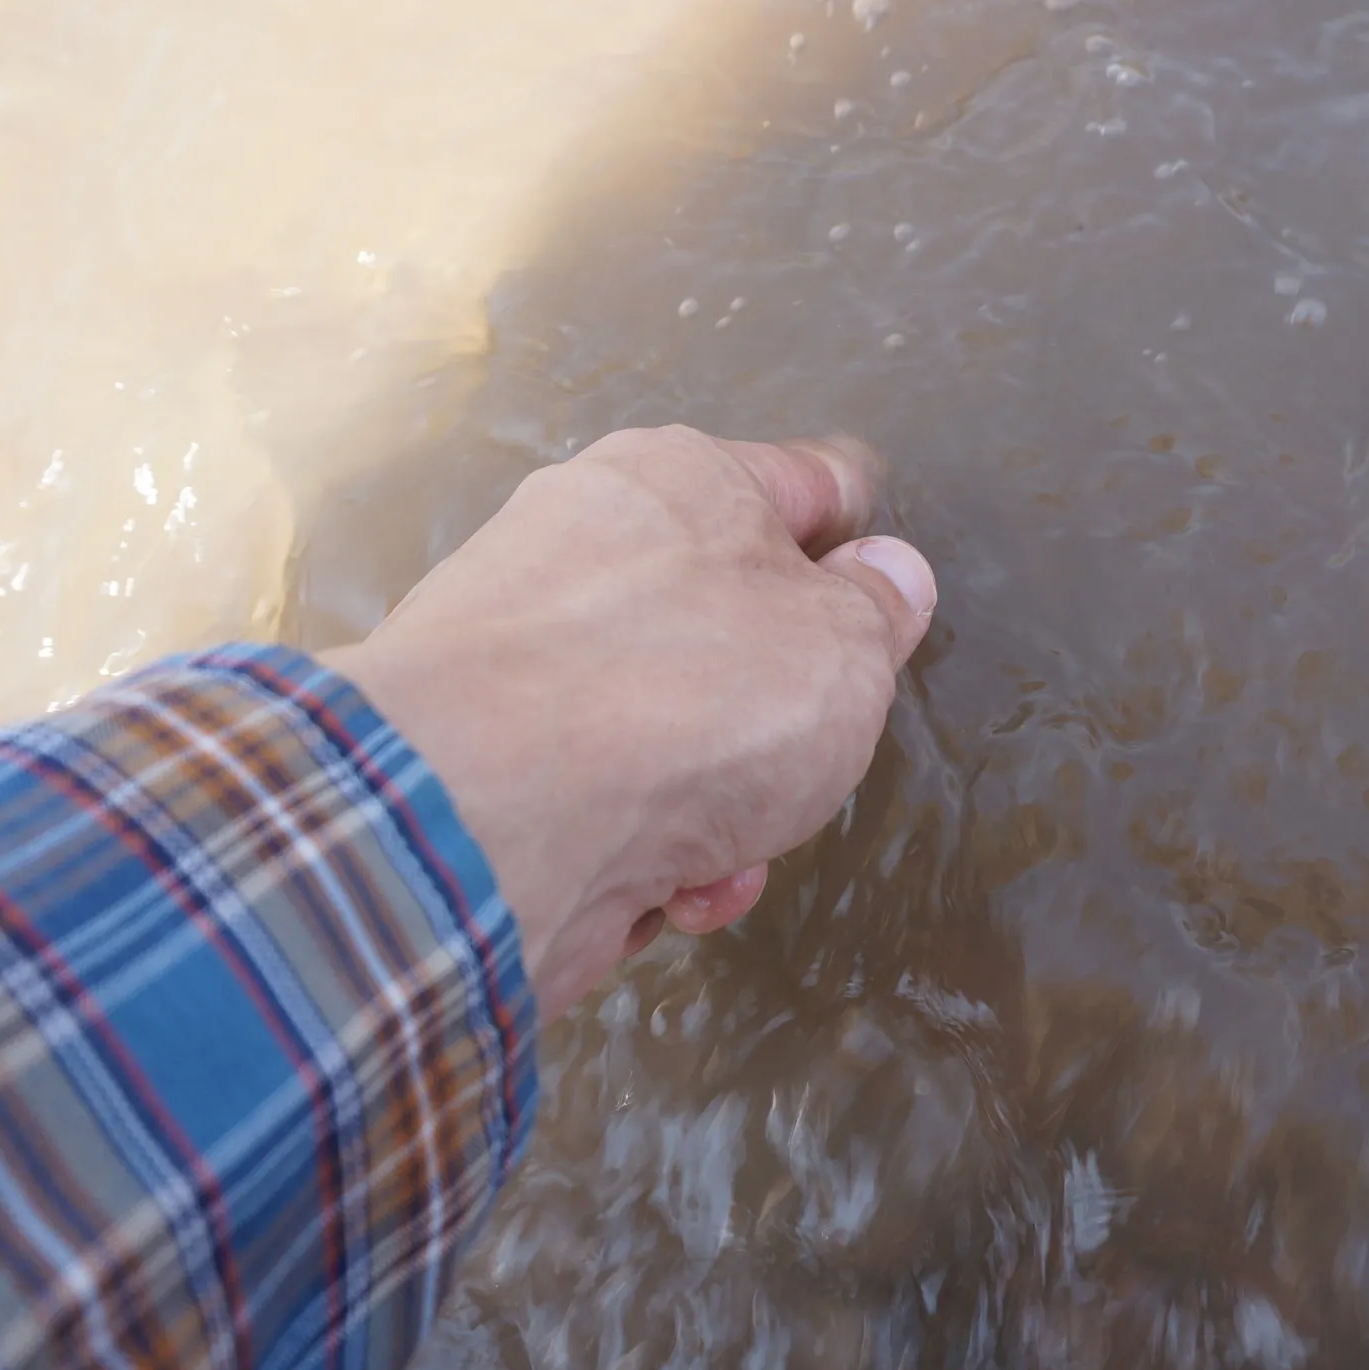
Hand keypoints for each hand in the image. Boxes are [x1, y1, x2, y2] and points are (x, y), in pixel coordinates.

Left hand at [321, 426, 936, 1015]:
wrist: (488, 816)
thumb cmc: (690, 698)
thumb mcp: (844, 650)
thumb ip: (879, 613)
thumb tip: (886, 575)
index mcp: (679, 480)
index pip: (806, 484)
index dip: (860, 546)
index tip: (883, 603)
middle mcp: (588, 544)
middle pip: (731, 628)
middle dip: (781, 719)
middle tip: (805, 758)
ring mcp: (524, 652)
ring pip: (671, 730)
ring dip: (721, 808)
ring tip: (724, 853)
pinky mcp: (482, 755)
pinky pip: (601, 796)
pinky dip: (642, 848)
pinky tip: (659, 889)